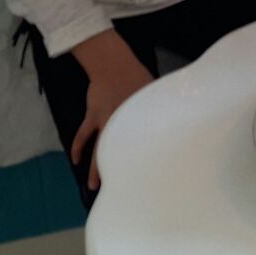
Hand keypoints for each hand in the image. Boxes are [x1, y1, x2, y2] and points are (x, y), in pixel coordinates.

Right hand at [67, 30, 154, 191]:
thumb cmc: (137, 76)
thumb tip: (180, 113)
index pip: (145, 146)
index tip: (148, 178)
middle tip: (119, 190)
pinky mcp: (93, 115)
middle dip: (119, 172)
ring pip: (99, 149)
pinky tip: (75, 159)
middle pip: (120, 153)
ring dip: (96, 168)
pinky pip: (83, 134)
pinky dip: (77, 146)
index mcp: (140, 121)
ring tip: (93, 185)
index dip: (146, 162)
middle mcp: (123, 125)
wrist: (113, 64)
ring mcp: (105, 121)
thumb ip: (163, 107)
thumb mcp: (154, 92)